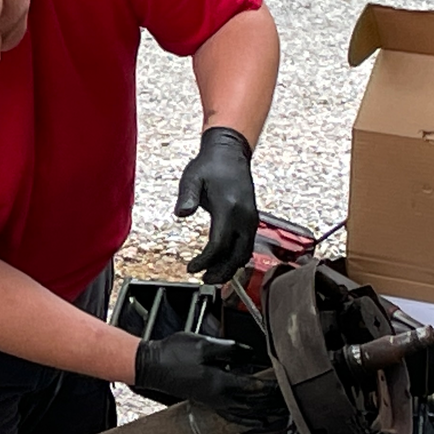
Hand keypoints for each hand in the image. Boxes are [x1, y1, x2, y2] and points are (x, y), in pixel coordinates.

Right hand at [132, 332, 287, 426]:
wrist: (151, 366)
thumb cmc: (173, 353)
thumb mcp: (204, 345)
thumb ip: (231, 349)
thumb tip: (251, 353)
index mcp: (220, 383)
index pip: (255, 388)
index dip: (273, 387)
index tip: (288, 382)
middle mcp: (218, 398)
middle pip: (254, 407)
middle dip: (275, 406)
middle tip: (292, 404)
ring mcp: (213, 403)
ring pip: (245, 416)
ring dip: (264, 418)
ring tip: (281, 419)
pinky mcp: (207, 403)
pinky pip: (232, 418)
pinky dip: (246, 423)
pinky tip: (253, 424)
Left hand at [174, 126, 257, 283]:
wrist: (230, 153)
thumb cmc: (210, 165)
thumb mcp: (192, 178)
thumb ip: (187, 197)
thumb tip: (181, 214)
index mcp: (229, 208)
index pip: (219, 245)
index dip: (205, 261)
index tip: (191, 268)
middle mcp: (244, 216)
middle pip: (236, 256)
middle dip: (220, 272)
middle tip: (204, 280)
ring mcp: (251, 219)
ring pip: (245, 253)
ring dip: (230, 268)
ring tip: (212, 276)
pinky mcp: (252, 220)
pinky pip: (248, 246)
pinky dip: (237, 258)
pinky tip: (223, 263)